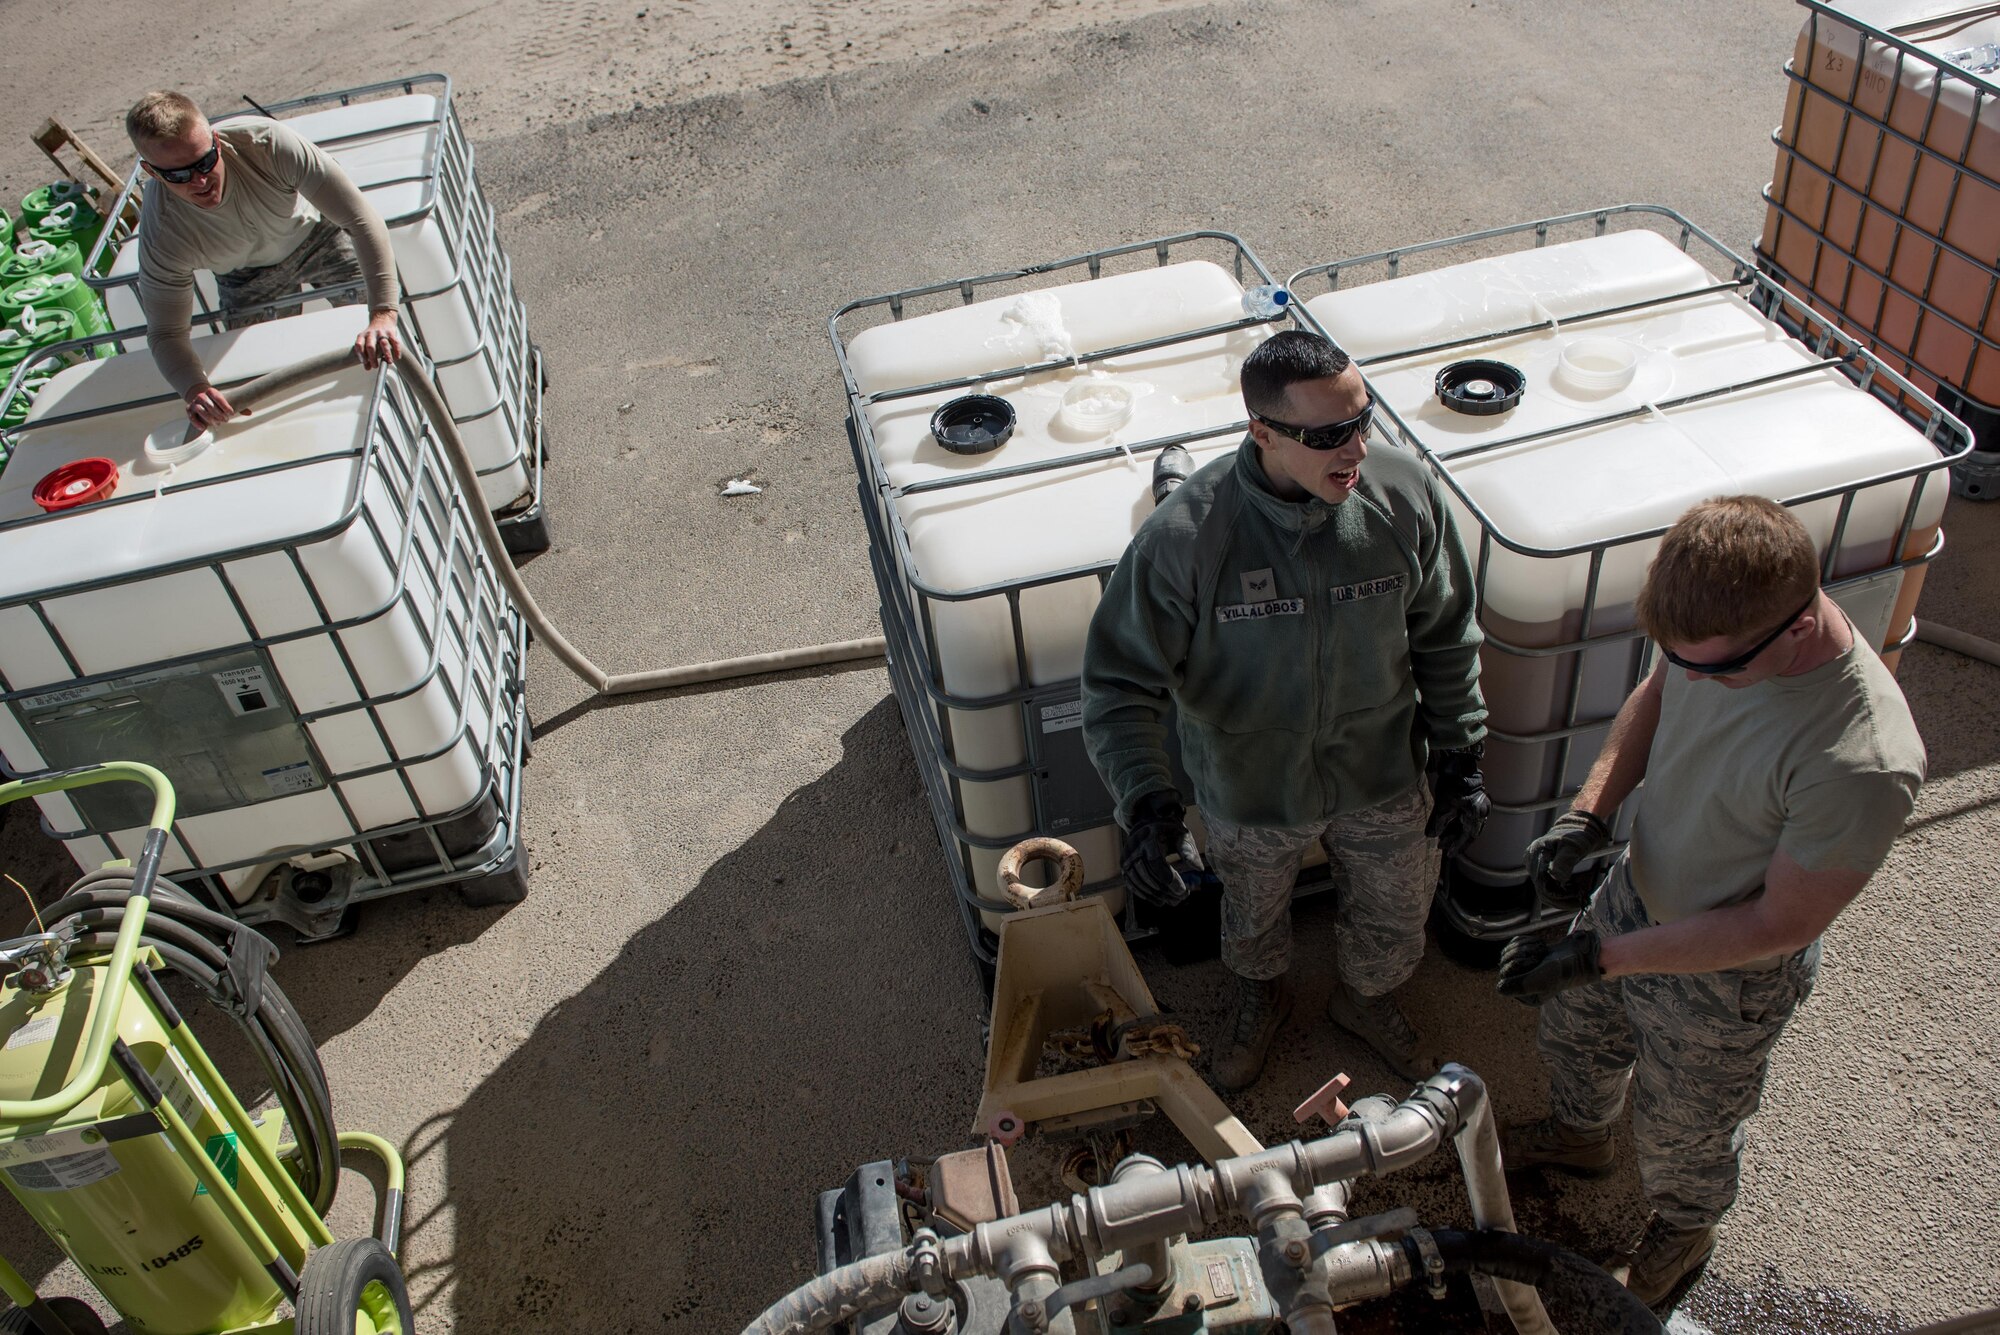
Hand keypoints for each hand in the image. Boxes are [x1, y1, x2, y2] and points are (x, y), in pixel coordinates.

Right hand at [183, 382, 240, 431]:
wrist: (202, 401)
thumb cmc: (217, 403)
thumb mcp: (227, 403)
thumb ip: (238, 407)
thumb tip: (249, 413)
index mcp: (211, 391)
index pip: (217, 396)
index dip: (224, 405)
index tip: (231, 413)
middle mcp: (201, 396)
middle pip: (208, 404)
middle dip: (218, 413)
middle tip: (226, 420)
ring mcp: (194, 403)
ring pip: (200, 410)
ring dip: (209, 418)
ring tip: (217, 423)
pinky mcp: (189, 411)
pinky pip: (191, 416)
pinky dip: (197, 422)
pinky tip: (203, 427)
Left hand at [356, 312, 402, 369]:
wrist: (382, 319)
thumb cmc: (373, 334)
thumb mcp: (366, 341)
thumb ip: (366, 354)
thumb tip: (367, 367)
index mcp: (362, 336)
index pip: (359, 345)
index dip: (361, 355)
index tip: (365, 362)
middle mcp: (371, 334)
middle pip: (370, 346)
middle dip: (372, 358)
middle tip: (375, 366)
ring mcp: (381, 333)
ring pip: (384, 344)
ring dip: (387, 354)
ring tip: (389, 362)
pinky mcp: (391, 333)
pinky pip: (395, 342)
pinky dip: (397, 350)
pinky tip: (397, 357)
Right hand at [1120, 791, 1203, 907]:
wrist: (1147, 822)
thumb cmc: (1168, 829)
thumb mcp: (1181, 834)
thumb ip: (1188, 850)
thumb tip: (1199, 869)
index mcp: (1149, 838)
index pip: (1157, 862)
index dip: (1169, 879)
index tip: (1183, 890)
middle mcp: (1134, 847)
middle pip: (1148, 875)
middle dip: (1165, 890)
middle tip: (1181, 898)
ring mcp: (1126, 857)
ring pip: (1139, 881)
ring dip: (1156, 895)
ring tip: (1172, 901)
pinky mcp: (1124, 865)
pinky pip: (1131, 883)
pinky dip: (1144, 894)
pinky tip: (1158, 901)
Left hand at [1425, 744, 1490, 858]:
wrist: (1460, 764)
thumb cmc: (1451, 782)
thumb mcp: (1442, 803)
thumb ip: (1438, 822)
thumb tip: (1431, 836)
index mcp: (1476, 812)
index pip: (1467, 835)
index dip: (1457, 846)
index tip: (1448, 854)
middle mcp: (1483, 811)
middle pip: (1470, 832)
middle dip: (1456, 841)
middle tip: (1442, 847)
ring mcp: (1483, 807)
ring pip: (1470, 826)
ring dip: (1457, 834)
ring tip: (1444, 840)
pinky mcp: (1479, 803)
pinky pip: (1470, 819)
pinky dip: (1460, 825)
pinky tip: (1450, 829)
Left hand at [1496, 929, 1602, 1004]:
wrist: (1578, 952)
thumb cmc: (1562, 969)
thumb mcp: (1540, 980)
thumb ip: (1519, 986)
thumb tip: (1499, 989)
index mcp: (1527, 997)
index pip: (1504, 980)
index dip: (1517, 967)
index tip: (1535, 963)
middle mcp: (1523, 986)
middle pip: (1503, 964)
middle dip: (1521, 954)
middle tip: (1539, 956)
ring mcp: (1523, 971)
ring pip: (1507, 953)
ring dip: (1525, 947)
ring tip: (1541, 950)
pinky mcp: (1526, 956)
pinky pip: (1514, 944)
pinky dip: (1526, 941)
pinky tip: (1540, 945)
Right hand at [1524, 809, 1612, 909]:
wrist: (1579, 827)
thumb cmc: (1577, 835)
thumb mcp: (1573, 847)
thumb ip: (1564, 862)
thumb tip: (1555, 878)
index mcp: (1537, 854)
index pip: (1542, 885)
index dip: (1559, 896)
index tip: (1576, 897)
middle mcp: (1531, 860)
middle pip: (1542, 890)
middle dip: (1561, 899)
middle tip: (1579, 899)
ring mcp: (1534, 864)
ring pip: (1544, 890)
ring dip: (1560, 897)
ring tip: (1577, 894)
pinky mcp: (1540, 868)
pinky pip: (1547, 885)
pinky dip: (1559, 891)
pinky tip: (1571, 889)